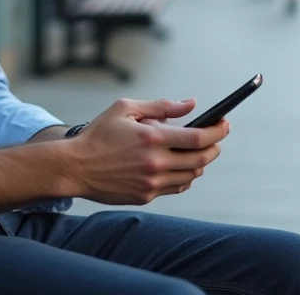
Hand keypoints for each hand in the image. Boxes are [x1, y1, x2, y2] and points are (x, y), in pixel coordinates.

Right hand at [63, 98, 228, 205]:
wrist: (74, 167)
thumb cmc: (98, 134)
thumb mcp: (125, 108)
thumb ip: (161, 106)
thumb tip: (191, 104)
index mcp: (152, 138)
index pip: (199, 138)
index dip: (218, 130)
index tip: (225, 124)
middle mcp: (155, 163)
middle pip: (201, 159)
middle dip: (215, 147)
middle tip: (216, 137)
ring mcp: (151, 183)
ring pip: (191, 175)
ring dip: (200, 162)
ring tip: (197, 150)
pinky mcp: (146, 195)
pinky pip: (176, 187)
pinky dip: (185, 176)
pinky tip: (180, 166)